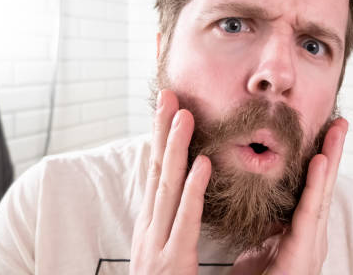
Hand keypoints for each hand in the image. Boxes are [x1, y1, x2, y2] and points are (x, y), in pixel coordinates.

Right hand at [129, 90, 211, 274]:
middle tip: (168, 95)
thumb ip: (173, 225)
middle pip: (156, 172)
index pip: (156, 175)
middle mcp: (149, 232)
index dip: (161, 140)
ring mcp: (158, 248)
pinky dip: (192, 190)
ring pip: (166, 189)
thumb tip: (182, 195)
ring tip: (183, 114)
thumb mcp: (166, 253)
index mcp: (152, 228)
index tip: (169, 109)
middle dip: (161, 132)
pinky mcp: (173, 265)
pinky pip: (185, 222)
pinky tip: (202, 163)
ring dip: (174, 148)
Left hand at [231, 118, 347, 274]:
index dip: (319, 160)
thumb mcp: (261, 247)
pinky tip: (321, 161)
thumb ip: (267, 225)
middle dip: (333, 153)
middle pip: (322, 186)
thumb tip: (264, 203)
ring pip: (321, 194)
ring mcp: (311, 245)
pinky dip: (316, 185)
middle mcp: (311, 237)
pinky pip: (309, 213)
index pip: (311, 189)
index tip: (322, 133)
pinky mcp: (304, 254)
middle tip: (340, 122)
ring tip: (336, 131)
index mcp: (301, 233)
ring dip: (331, 160)